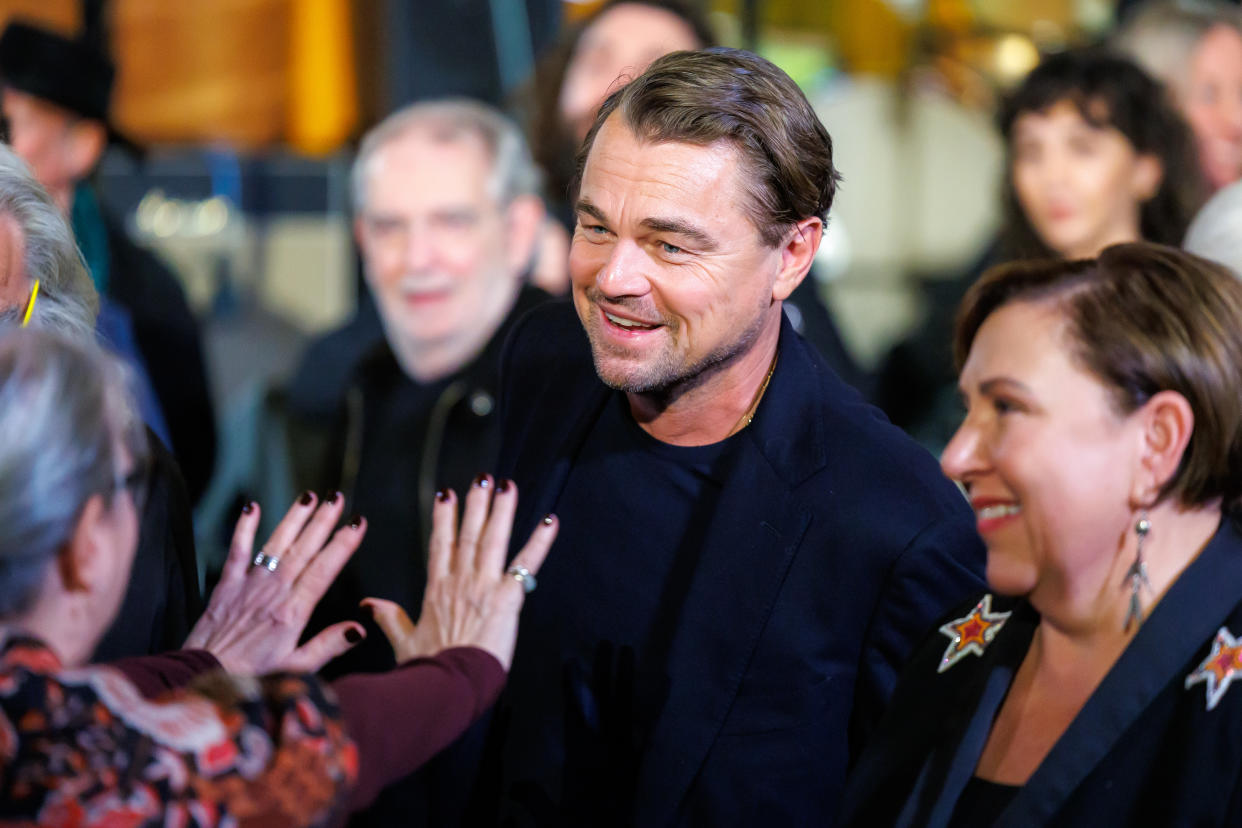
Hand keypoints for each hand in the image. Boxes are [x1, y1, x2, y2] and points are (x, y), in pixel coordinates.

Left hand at [185, 493, 367, 673]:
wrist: (202, 674)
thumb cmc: (251, 676)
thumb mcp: (297, 669)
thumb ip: (329, 646)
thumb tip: (360, 628)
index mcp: (293, 611)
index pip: (325, 569)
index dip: (343, 544)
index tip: (358, 523)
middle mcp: (274, 591)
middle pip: (304, 549)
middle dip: (323, 521)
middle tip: (337, 498)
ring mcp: (250, 584)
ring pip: (277, 543)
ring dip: (294, 518)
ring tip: (309, 496)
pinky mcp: (227, 585)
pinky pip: (237, 550)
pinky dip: (244, 528)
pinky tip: (252, 507)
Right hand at [362, 476, 555, 670]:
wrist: (447, 684)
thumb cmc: (427, 668)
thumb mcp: (404, 642)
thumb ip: (389, 618)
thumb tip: (368, 605)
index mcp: (437, 589)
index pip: (441, 544)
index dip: (444, 518)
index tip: (446, 494)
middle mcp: (461, 580)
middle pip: (469, 534)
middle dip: (475, 504)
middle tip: (482, 478)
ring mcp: (484, 585)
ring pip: (493, 538)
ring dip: (502, 510)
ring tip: (507, 485)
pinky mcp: (507, 596)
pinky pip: (527, 564)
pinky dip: (540, 542)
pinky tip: (550, 522)